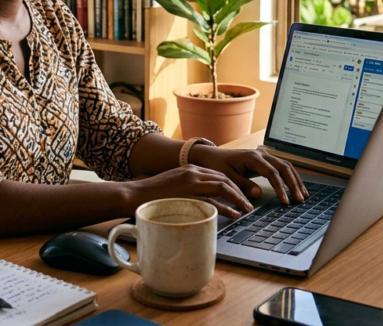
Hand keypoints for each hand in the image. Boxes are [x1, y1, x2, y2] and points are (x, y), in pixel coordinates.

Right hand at [128, 165, 255, 217]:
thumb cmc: (151, 193)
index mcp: (190, 168)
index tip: (240, 194)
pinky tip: (233, 214)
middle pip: (224, 178)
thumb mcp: (173, 184)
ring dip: (238, 199)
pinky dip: (227, 208)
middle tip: (248, 203)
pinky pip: (213, 201)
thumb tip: (201, 199)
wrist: (134, 194)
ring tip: (246, 209)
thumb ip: (188, 187)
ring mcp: (191, 183)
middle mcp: (193, 173)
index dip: (232, 184)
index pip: (218, 174)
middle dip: (239, 191)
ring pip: (223, 187)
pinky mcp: (188, 196)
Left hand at [189, 146, 307, 205]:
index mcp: (253, 158)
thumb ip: (242, 185)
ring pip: (286, 166)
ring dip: (295, 180)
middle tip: (300, 199)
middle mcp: (261, 155)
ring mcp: (264, 156)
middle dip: (293, 184)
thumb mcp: (227, 177)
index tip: (285, 201)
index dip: (281, 188)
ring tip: (303, 195)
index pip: (272, 173)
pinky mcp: (265, 161)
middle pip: (284, 167)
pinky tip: (296, 187)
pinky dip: (290, 177)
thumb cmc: (218, 165)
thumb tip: (258, 193)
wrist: (211, 156)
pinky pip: (281, 167)